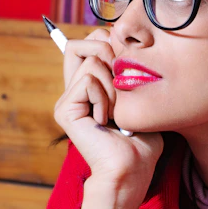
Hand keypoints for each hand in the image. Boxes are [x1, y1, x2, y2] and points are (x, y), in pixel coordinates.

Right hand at [54, 27, 164, 208]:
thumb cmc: (142, 140)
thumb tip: (121, 39)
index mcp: (89, 87)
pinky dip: (105, 97)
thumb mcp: (138, 97)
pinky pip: (88, 80)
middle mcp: (73, 91)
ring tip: (116, 112)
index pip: (88, 42)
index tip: (127, 64)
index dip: (108, 41)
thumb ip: (126, 70)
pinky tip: (107, 121)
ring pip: (91, 62)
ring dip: (113, 85)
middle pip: (80, 43)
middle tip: (122, 84)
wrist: (133, 169)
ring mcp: (66, 100)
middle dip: (109, 54)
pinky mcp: (65, 110)